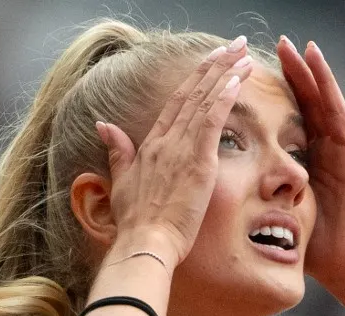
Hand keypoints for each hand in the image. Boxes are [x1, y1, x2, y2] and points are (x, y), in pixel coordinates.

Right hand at [95, 38, 253, 264]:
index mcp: (151, 145)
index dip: (195, 78)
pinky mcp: (197, 163)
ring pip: (205, 101)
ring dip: (225, 74)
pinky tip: (237, 81)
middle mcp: (165, 141)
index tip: (212, 60)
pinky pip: (211, 123)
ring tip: (241, 54)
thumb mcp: (122, 181)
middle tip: (233, 44)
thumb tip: (103, 124)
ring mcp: (181, 150)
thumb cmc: (136, 223)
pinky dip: (224, 99)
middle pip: (192, 93)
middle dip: (214, 66)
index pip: (176, 102)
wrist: (144, 243)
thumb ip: (117, 150)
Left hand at [276, 37, 344, 295]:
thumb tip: (231, 190)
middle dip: (299, 73)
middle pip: (313, 103)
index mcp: (312, 158)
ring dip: (325, 79)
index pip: (295, 114)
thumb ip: (267, 195)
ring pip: (337, 108)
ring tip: (312, 50)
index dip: (281, 89)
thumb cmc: (318, 249)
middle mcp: (332, 152)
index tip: (262, 65)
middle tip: (283, 43)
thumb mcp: (284, 212)